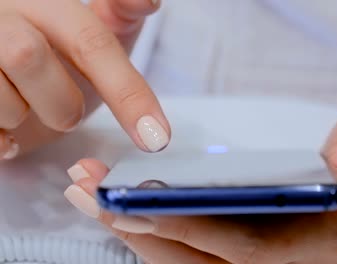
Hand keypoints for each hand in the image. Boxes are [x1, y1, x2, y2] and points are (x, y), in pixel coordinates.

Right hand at [0, 0, 168, 159]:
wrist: (6, 72)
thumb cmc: (54, 52)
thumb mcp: (92, 27)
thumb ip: (120, 13)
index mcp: (43, 2)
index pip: (90, 41)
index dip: (127, 92)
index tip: (155, 137)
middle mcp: (0, 12)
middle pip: (28, 56)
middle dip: (60, 104)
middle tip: (65, 113)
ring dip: (22, 118)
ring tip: (24, 108)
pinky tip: (3, 129)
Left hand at [65, 159, 336, 263]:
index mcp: (322, 240)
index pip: (245, 247)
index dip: (188, 229)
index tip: (133, 204)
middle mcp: (287, 259)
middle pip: (201, 261)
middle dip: (140, 229)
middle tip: (87, 193)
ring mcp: (264, 251)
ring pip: (188, 257)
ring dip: (134, 226)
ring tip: (89, 190)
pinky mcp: (245, 236)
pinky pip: (190, 242)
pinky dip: (151, 221)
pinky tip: (121, 198)